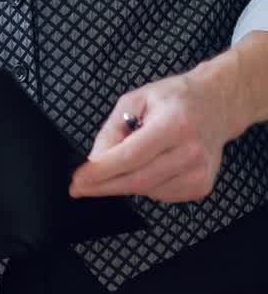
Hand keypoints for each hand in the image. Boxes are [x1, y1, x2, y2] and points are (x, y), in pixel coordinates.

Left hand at [69, 63, 242, 203]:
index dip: (101, 171)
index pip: (130, 157)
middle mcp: (190, 152)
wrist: (216, 104)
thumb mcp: (135, 99)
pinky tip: (147, 165)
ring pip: (146, 190)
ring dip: (123, 183)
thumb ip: (113, 129)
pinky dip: (144, 184)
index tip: (78, 179)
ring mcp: (199, 173)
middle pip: (137, 180)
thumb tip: (95, 158)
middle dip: (103, 186)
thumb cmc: (174, 99)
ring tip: (120, 163)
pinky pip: (160, 195)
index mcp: (173, 125)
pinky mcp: (201, 186)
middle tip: (79, 187)